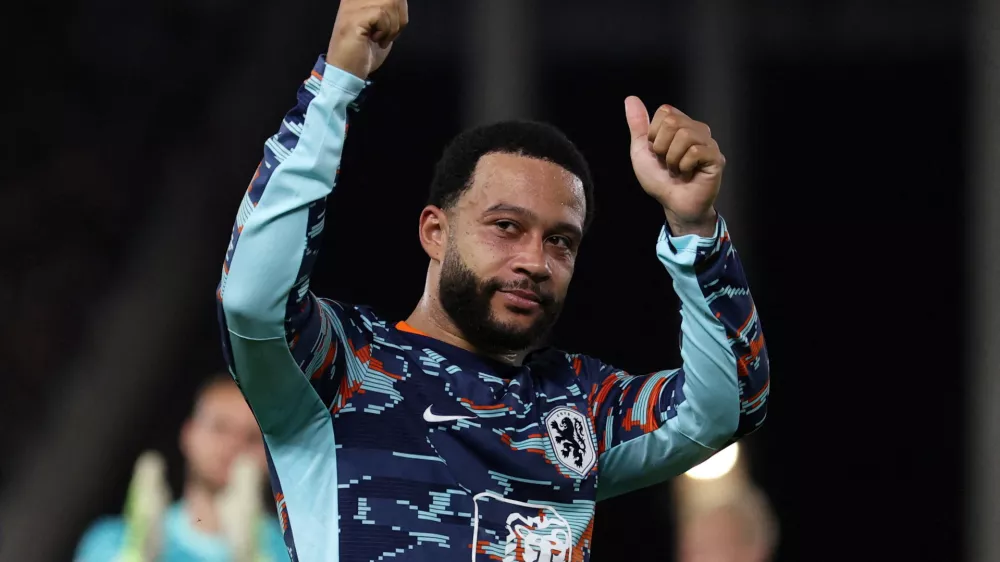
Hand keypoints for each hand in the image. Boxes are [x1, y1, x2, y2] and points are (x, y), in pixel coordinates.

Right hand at [327, 0, 407, 79]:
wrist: (347, 72)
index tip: (391, 26)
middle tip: (386, 35)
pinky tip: (374, 40)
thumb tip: (401, 4)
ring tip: (379, 39)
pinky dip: (384, 31)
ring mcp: (352, 6)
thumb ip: (389, 12)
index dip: (399, 9)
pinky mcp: (354, 18)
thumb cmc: (362, 53)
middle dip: (399, 18)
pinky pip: (382, 14)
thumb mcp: (380, 26)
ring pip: (389, 3)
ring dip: (391, 27)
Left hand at [624, 96, 723, 235]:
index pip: (665, 111)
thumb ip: (638, 125)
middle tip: (667, 163)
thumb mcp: (641, 151)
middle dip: (662, 147)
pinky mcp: (716, 158)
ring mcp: (708, 143)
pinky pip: (696, 151)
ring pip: (685, 135)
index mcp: (680, 125)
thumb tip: (631, 99)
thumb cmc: (659, 180)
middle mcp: (697, 130)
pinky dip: (684, 165)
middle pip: (673, 120)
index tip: (657, 152)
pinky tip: (687, 174)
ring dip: (672, 158)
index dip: (654, 134)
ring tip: (676, 170)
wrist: (673, 204)